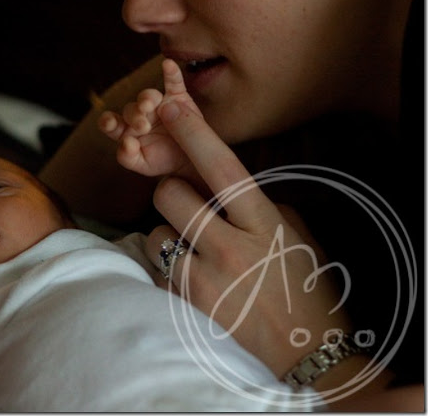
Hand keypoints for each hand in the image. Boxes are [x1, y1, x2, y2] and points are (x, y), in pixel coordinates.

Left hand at [99, 59, 200, 179]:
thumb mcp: (143, 164)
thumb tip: (126, 143)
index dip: (108, 121)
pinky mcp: (178, 97)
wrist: (191, 159)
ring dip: (147, 99)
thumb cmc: (162, 160)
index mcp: (126, 130)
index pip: (111, 122)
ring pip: (148, 95)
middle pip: (131, 109)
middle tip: (143, 127)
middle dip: (135, 116)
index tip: (110, 123)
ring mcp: (158, 103)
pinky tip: (168, 64)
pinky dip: (171, 73)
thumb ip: (128, 157)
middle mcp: (140, 113)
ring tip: (149, 106)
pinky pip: (173, 82)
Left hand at [147, 63, 394, 403]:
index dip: (194, 134)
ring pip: (154, 233)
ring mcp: (205, 279)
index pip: (222, 169)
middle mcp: (231, 247)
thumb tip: (220, 184)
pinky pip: (156, 270)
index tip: (172, 107)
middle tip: (186, 208)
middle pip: (169, 194)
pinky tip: (193, 281)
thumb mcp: (295, 236)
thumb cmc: (306, 289)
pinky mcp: (186, 306)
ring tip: (192, 253)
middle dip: (170, 194)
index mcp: (263, 223)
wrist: (309, 355)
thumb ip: (257, 206)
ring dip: (166, 236)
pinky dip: (167, 270)